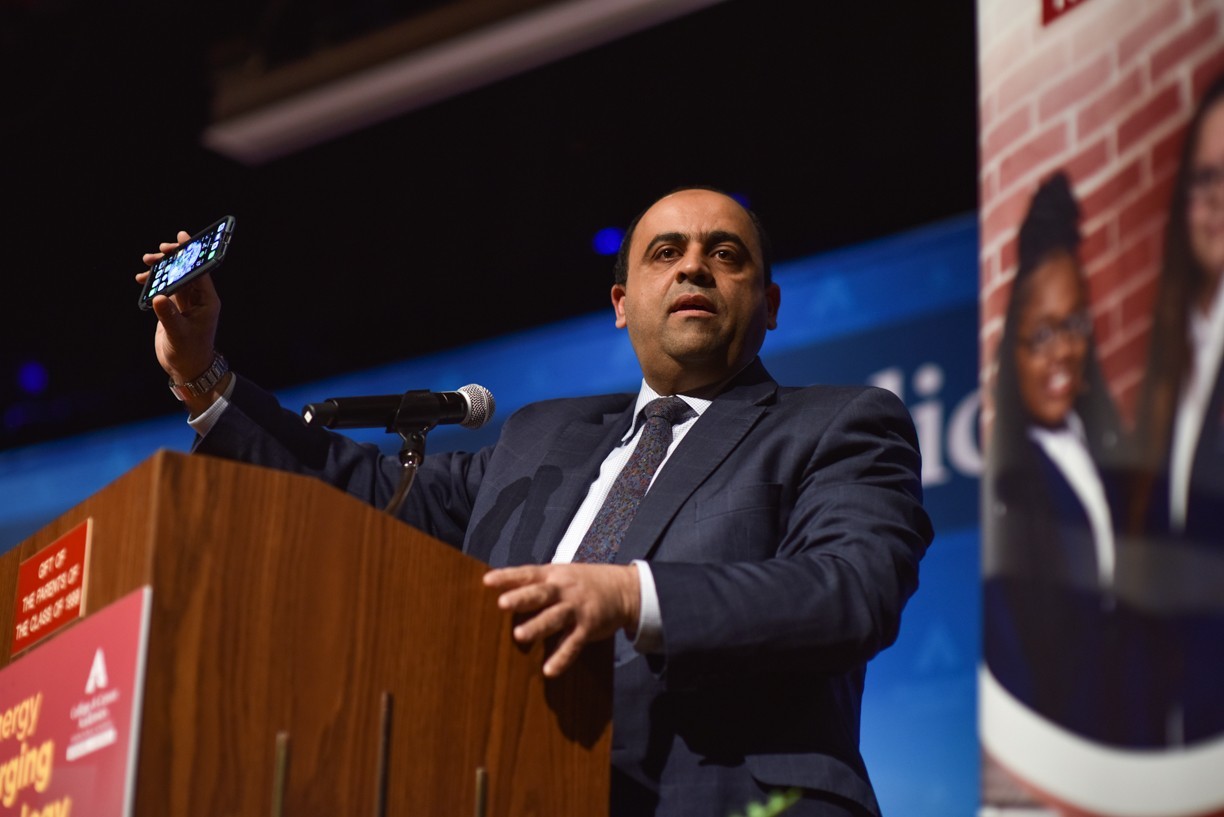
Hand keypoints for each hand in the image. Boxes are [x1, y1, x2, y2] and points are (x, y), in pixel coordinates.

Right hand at [136, 231, 223, 412]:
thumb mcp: (179, 335)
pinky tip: (142, 278)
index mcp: (208, 301)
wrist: (186, 369)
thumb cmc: (190, 353)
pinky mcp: (173, 308)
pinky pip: (164, 288)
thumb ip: (168, 316)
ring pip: (174, 277)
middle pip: (186, 270)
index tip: (183, 239)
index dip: (192, 254)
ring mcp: (185, 303)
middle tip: (159, 251)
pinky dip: (154, 282)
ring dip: (162, 268)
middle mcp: (198, 299)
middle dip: (174, 258)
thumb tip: (158, 297)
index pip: (201, 271)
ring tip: (146, 261)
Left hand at [483, 563, 640, 676]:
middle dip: (522, 598)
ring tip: (519, 635)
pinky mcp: (588, 627)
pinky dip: (561, 657)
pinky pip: (573, 644)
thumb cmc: (583, 583)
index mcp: (553, 575)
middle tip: (502, 604)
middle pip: (540, 594)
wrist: (623, 589)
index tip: (487, 581)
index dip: (508, 576)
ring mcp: (576, 609)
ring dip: (538, 626)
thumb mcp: (560, 575)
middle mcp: (563, 590)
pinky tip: (549, 671)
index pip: (527, 573)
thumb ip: (535, 585)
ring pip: (555, 617)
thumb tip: (500, 594)